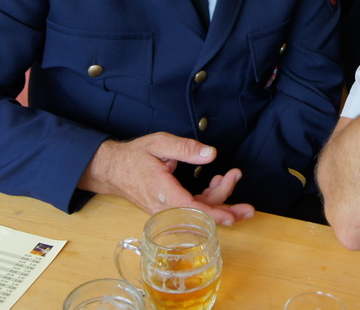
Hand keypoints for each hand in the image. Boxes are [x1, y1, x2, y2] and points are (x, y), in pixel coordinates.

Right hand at [79, 133, 255, 224]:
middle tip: (247, 202)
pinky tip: (216, 182)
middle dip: (226, 207)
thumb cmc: (135, 156)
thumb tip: (211, 154)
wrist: (112, 170)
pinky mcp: (169, 209)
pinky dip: (208, 198)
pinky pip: (193, 209)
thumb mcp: (160, 144)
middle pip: (200, 215)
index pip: (191, 209)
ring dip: (219, 198)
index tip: (232, 217)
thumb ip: (186, 148)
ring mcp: (167, 211)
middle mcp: (165, 207)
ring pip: (199, 213)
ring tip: (232, 177)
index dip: (214, 215)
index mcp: (162, 192)